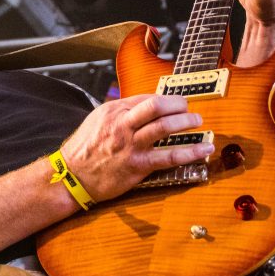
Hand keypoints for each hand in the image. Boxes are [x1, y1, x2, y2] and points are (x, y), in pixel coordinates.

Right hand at [59, 94, 212, 201]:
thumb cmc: (85, 149)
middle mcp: (123, 124)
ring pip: (165, 127)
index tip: (178, 104)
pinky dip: (189, 152)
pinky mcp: (137, 165)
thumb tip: (146, 107)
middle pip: (157, 106)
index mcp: (114, 110)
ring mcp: (130, 145)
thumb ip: (121, 112)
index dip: (167, 100)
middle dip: (179, 105)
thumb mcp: (98, 120)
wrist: (71, 176)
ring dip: (186, 122)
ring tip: (198, 122)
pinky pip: (168, 157)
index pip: (147, 98)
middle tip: (189, 110)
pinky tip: (203, 149)